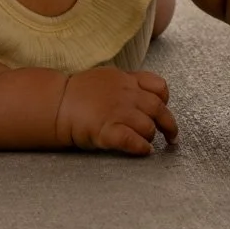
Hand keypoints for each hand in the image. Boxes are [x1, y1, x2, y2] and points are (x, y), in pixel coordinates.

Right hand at [55, 67, 177, 155]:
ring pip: (148, 126)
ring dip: (151, 137)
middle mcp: (126, 94)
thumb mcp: (107, 77)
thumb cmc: (80, 92)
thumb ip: (126, 84)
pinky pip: (133, 141)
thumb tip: (143, 94)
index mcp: (126, 80)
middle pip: (158, 109)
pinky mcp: (108, 130)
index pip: (158, 86)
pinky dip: (141, 148)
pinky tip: (142, 151)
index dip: (165, 100)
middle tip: (172, 138)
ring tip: (146, 143)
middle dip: (169, 125)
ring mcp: (117, 112)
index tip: (164, 108)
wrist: (57, 102)